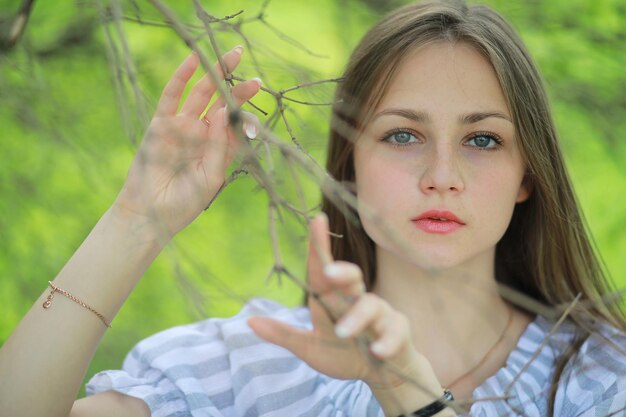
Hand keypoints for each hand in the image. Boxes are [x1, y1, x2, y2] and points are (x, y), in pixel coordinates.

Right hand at [112, 46, 260, 236]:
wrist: (151, 215)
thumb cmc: (185, 202)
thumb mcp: (211, 176)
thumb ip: (219, 146)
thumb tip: (224, 112)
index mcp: (219, 148)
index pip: (236, 122)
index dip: (248, 112)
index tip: (260, 107)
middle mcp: (202, 134)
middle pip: (222, 102)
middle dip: (238, 86)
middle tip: (255, 73)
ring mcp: (182, 126)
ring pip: (201, 93)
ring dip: (216, 72)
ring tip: (234, 54)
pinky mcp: (161, 124)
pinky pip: (172, 95)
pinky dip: (182, 76)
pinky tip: (194, 57)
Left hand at [248, 214, 427, 387]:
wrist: (381, 372)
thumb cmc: (344, 353)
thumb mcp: (310, 348)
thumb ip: (284, 334)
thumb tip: (248, 320)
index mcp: (333, 299)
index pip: (323, 269)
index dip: (319, 245)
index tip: (316, 219)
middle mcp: (356, 299)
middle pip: (351, 276)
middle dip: (342, 271)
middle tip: (328, 273)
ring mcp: (379, 314)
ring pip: (371, 305)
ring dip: (357, 318)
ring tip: (343, 333)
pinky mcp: (398, 332)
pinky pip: (394, 332)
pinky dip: (386, 342)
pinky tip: (377, 352)